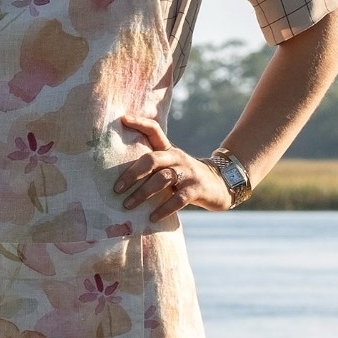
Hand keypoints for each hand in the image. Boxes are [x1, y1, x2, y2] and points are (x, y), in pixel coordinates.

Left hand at [112, 111, 229, 223]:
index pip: (154, 130)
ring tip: (127, 206)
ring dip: (143, 193)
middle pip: (152, 159)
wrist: (220, 185)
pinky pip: (178, 199)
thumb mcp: (170, 166)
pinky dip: (163, 209)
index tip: (122, 119)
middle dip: (132, 173)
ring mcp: (188, 173)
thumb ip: (151, 166)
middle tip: (117, 188)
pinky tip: (151, 218)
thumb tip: (117, 177)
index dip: (140, 123)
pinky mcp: (197, 189)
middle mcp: (177, 158)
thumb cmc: (184, 177)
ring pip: (163, 179)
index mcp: (169, 150)